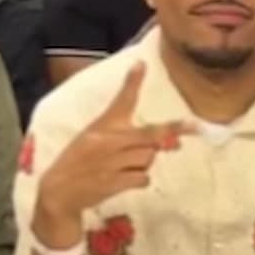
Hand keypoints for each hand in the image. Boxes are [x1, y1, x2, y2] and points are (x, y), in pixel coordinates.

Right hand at [34, 63, 194, 227]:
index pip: (121, 101)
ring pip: (149, 158)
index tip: (141, 65)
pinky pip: (143, 178)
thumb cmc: (78, 160)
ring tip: (128, 166)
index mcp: (103, 126)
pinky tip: (127, 180)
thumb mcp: (92, 137)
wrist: (59, 190)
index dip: (132, 83)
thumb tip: (161, 140)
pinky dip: (140, 180)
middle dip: (172, 132)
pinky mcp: (115, 182)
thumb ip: (122, 134)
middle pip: (150, 135)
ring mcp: (113, 163)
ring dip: (146, 163)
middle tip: (194, 127)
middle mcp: (109, 141)